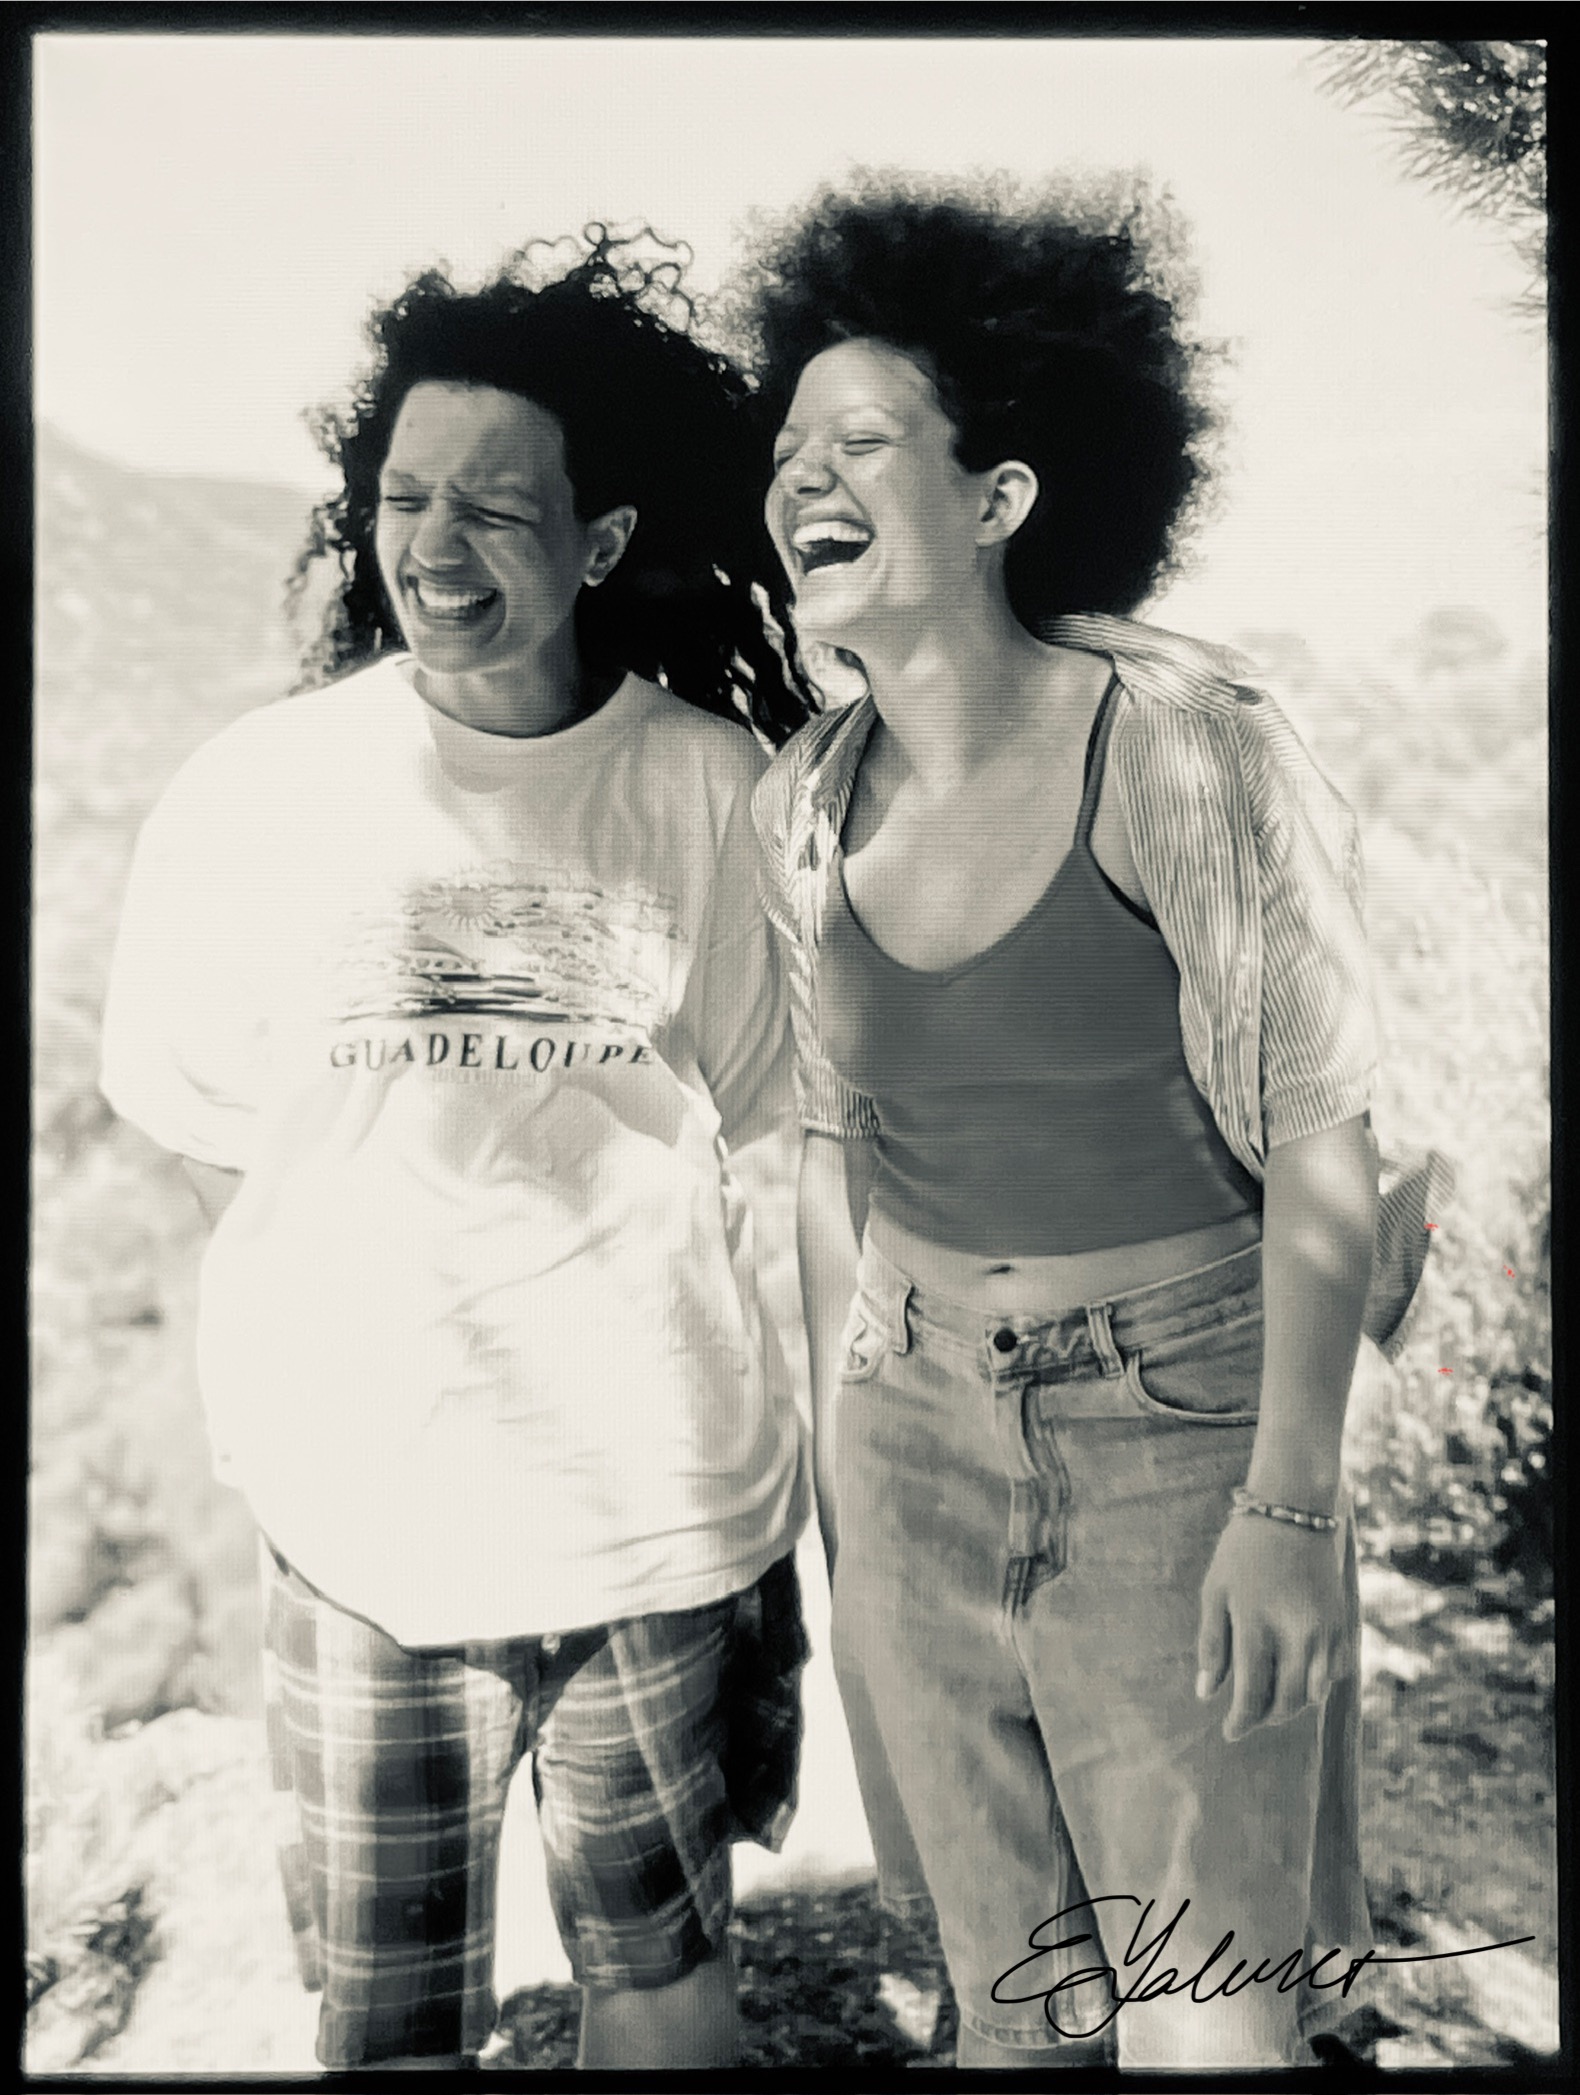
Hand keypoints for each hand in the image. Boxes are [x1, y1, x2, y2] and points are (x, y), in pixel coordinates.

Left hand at [1195, 1511, 1351, 1741]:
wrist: (1293, 1510)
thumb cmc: (1243, 1550)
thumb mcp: (1215, 1591)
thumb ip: (1211, 1644)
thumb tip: (1206, 1694)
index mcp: (1257, 1624)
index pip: (1251, 1693)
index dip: (1240, 1720)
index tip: (1229, 1732)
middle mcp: (1296, 1633)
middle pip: (1286, 1701)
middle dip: (1265, 1717)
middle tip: (1247, 1719)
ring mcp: (1324, 1630)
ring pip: (1313, 1693)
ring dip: (1291, 1705)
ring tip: (1270, 1702)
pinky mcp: (1342, 1624)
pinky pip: (1335, 1673)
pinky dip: (1317, 1685)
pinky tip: (1298, 1679)